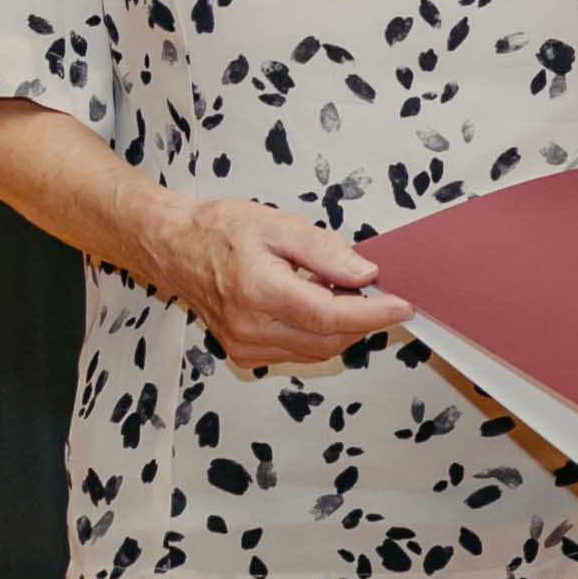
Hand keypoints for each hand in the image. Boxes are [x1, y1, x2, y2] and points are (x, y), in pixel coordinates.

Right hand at [143, 196, 405, 368]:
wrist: (174, 247)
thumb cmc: (219, 231)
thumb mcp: (278, 225)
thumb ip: (325, 251)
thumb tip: (364, 273)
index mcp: (259, 292)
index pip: (331, 316)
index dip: (374, 314)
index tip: (403, 307)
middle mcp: (250, 327)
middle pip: (329, 340)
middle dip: (361, 319)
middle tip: (369, 288)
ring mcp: (245, 345)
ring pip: (315, 351)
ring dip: (339, 327)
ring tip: (332, 289)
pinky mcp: (244, 353)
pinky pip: (296, 352)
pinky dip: (316, 334)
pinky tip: (310, 304)